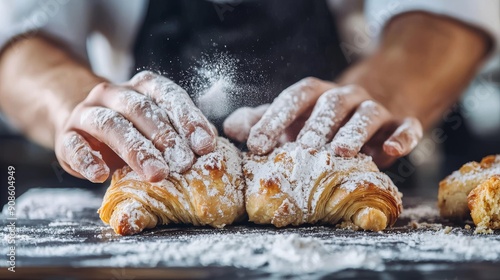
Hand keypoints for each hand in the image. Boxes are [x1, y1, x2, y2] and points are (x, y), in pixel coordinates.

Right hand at [54, 71, 216, 182]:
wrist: (83, 126)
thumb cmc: (132, 129)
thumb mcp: (157, 125)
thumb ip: (182, 131)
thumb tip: (210, 146)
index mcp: (142, 87)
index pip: (168, 95)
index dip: (188, 119)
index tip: (206, 145)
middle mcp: (114, 94)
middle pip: (141, 109)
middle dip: (165, 137)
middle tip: (184, 164)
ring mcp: (87, 113)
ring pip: (111, 125)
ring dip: (136, 150)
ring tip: (156, 175)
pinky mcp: (66, 136)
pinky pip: (74, 145)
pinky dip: (87, 160)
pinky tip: (100, 175)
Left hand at [223, 77, 422, 167]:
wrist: (373, 112)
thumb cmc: (322, 122)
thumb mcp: (291, 120)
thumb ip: (262, 121)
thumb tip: (230, 127)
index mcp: (316, 95)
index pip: (295, 97)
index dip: (274, 118)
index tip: (255, 144)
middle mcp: (345, 97)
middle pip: (331, 104)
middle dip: (316, 125)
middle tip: (302, 148)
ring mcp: (375, 109)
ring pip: (367, 114)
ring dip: (354, 131)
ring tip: (342, 151)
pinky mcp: (401, 123)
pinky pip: (406, 127)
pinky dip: (402, 137)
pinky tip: (391, 151)